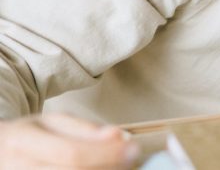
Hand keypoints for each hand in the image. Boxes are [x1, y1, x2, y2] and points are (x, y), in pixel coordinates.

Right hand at [0, 113, 138, 168]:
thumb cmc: (30, 139)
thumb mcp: (52, 123)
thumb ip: (85, 130)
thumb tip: (119, 137)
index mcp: (22, 142)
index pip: (71, 155)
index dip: (107, 154)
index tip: (134, 148)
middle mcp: (16, 168)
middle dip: (110, 169)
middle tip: (132, 162)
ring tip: (121, 168)